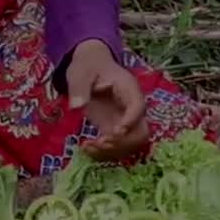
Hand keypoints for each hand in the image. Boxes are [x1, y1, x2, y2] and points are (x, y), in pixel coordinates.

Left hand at [66, 39, 148, 161]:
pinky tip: (86, 147)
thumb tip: (76, 106)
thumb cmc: (88, 66)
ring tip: (89, 145)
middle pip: (142, 131)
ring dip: (113, 150)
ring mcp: (125, 120)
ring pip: (132, 143)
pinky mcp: (115, 129)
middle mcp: (132, 107)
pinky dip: (104, 152)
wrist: (89, 68)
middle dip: (123, 142)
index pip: (139, 107)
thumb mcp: (80, 72)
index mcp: (128, 88)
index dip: (131, 121)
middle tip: (100, 141)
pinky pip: (118, 146)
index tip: (115, 131)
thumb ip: (79, 87)